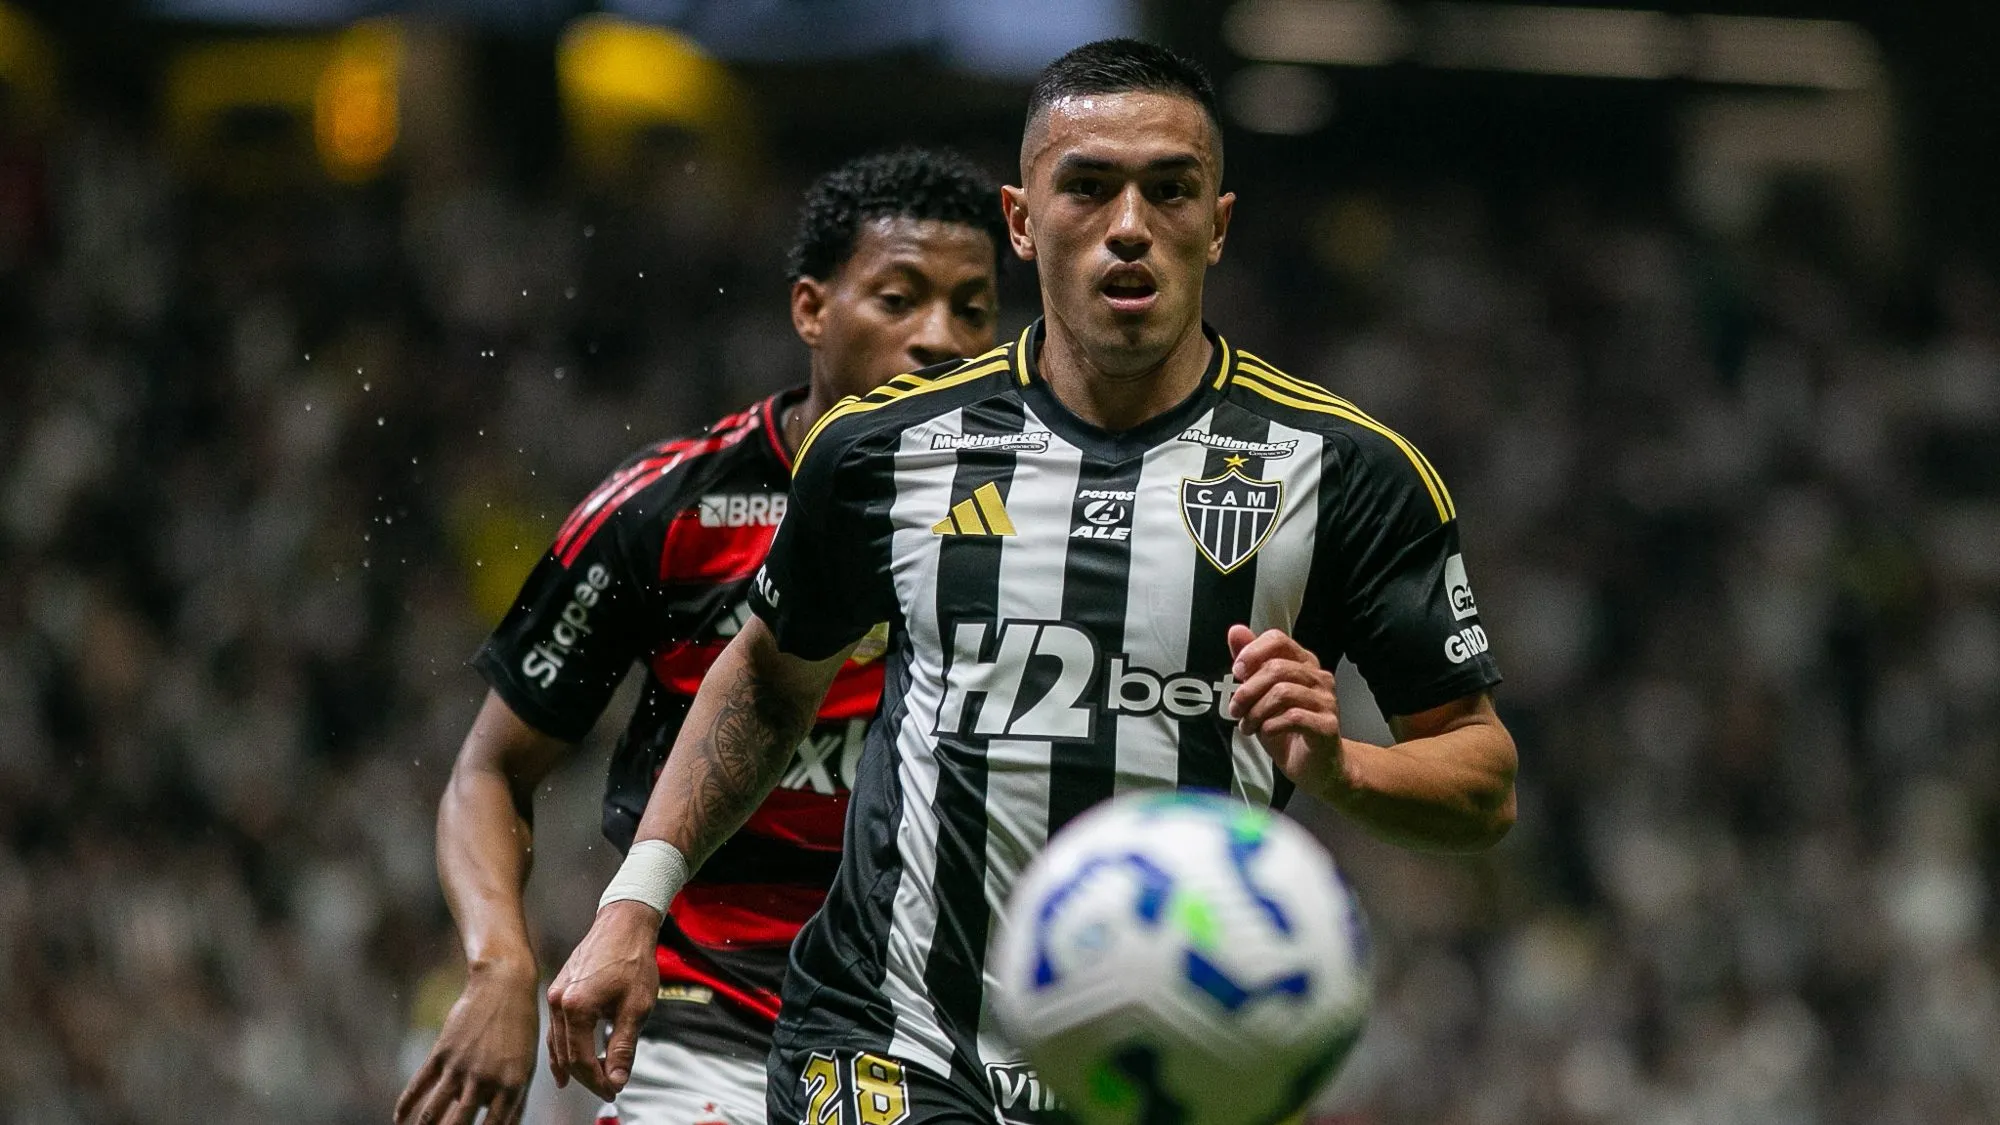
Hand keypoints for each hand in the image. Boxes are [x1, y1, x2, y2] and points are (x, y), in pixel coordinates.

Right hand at [395, 959, 538, 1124]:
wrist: (504, 985)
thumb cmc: (520, 1027)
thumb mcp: (526, 1064)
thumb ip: (515, 1099)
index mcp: (512, 1084)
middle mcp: (485, 1078)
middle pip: (461, 1123)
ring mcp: (461, 1065)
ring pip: (435, 1109)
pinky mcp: (442, 1052)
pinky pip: (419, 1084)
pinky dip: (406, 1104)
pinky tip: (399, 1119)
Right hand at [545, 900, 661, 1099]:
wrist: (624, 923)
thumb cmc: (633, 960)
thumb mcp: (636, 1007)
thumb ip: (624, 1046)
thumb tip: (617, 1078)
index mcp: (576, 1008)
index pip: (582, 1060)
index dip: (598, 1081)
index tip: (613, 1090)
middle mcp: (558, 1003)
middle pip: (566, 1055)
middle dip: (587, 1076)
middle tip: (607, 1088)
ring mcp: (555, 995)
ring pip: (557, 1043)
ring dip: (574, 1065)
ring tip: (589, 1082)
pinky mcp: (558, 989)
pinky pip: (556, 1028)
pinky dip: (563, 1048)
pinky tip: (567, 1061)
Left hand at [1226, 625, 1346, 796]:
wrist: (1316, 767)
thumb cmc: (1286, 728)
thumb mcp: (1261, 695)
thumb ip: (1251, 664)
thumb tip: (1235, 631)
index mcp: (1303, 664)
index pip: (1278, 640)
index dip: (1253, 652)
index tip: (1237, 671)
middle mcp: (1319, 678)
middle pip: (1276, 668)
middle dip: (1247, 690)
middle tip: (1235, 709)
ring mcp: (1327, 701)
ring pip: (1282, 693)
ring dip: (1256, 711)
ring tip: (1247, 726)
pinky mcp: (1328, 725)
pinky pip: (1294, 717)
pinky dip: (1270, 726)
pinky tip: (1265, 733)